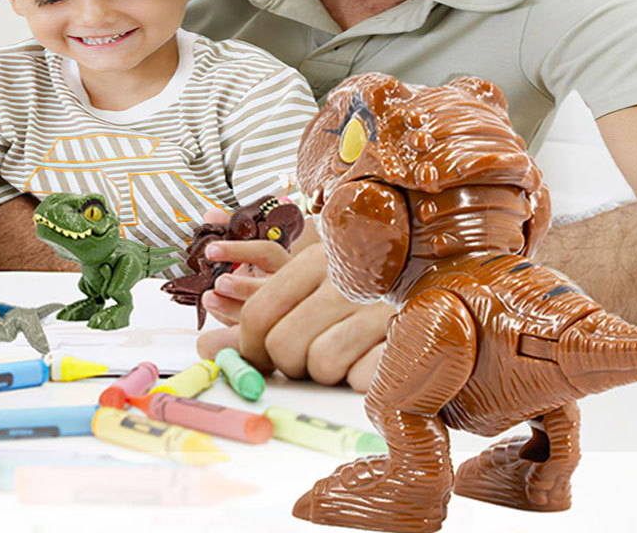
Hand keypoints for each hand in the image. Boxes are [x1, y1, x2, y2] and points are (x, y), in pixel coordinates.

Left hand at [197, 241, 393, 391]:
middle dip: (287, 362)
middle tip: (302, 358)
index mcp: (318, 259)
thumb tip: (202, 347)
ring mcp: (379, 304)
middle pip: (284, 344)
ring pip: (320, 363)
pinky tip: (367, 365)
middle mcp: (346, 277)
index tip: (255, 356)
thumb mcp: (308, 292)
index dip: (248, 344)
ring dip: (324, 373)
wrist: (435, 300)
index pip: (261, 310)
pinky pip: (362, 375)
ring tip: (341, 356)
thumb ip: (256, 311)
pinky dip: (359, 377)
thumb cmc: (357, 302)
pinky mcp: (407, 335)